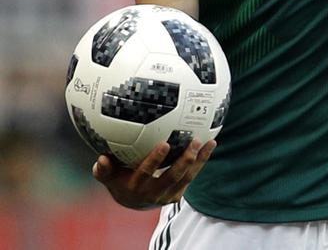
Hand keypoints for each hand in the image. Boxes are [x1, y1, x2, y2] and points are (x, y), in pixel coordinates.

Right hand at [93, 139, 215, 209]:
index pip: (146, 173)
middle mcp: (153, 193)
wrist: (133, 201)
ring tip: (209, 142)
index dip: (155, 160)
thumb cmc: (119, 181)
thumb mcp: (108, 177)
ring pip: (187, 177)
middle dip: (184, 160)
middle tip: (194, 141)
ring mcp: (168, 195)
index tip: (165, 144)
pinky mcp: (178, 194)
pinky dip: (201, 162)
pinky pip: (191, 177)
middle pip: (172, 177)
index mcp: (135, 187)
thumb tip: (101, 159)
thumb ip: (103, 169)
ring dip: (199, 160)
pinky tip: (210, 145)